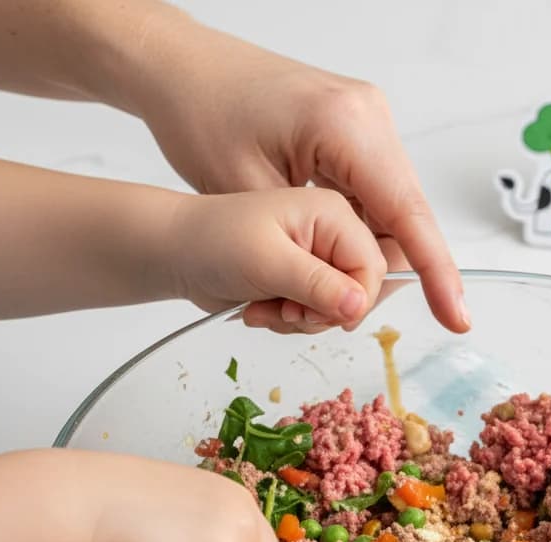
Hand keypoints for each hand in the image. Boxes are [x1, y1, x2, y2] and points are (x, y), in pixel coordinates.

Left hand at [131, 17, 466, 333]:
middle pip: (405, 220)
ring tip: (311, 286)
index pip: (408, 214)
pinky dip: (354, 238)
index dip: (437, 274)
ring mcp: (366, 124)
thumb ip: (310, 253)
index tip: (457, 317)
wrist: (182, 68)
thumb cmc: (201, 114)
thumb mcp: (250, 198)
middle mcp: (369, 119)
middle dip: (379, 274)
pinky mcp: (356, 135)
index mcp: (347, 126)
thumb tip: (355, 297)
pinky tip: (321, 258)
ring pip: (390, 215)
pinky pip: (373, 199)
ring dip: (362, 260)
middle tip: (335, 314)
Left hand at [166, 187, 387, 333]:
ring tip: (267, 307)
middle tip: (287, 310)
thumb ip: (317, 284)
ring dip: (304, 321)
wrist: (177, 252)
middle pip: (363, 291)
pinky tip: (264, 308)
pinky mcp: (309, 276)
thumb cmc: (211, 241)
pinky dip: (294, 321)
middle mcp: (335, 230)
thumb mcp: (266, 261)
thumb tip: (358, 306)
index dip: (353, 301)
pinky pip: (322, 314)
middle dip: (325, 313)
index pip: (374, 266)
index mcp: (333, 211)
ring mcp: (322, 255)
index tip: (314, 313)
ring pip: (342, 309)